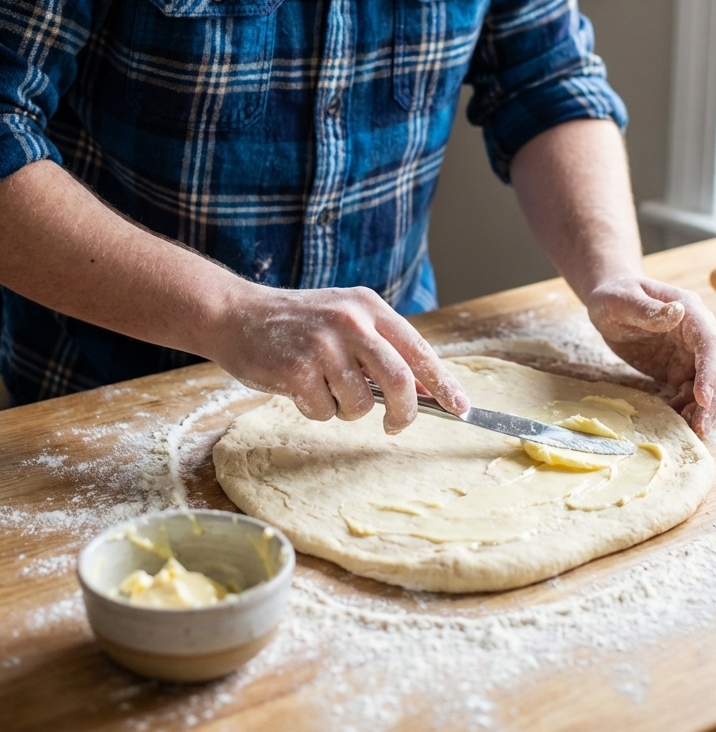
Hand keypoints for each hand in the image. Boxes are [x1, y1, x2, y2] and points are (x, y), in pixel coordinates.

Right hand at [211, 282, 469, 433]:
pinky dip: (317, 411)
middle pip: (401, 381)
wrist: (237, 315)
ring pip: (361, 404)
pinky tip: (299, 387)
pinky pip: (325, 412)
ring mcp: (324, 345)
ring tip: (324, 389)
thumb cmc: (297, 324)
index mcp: (369, 307)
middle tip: (395, 424)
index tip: (462, 408)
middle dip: (405, 413)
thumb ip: (381, 348)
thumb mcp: (344, 319)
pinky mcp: (298, 370)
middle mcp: (351, 321)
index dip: (444, 384)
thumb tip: (424, 391)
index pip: (419, 351)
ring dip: (346, 410)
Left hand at [586, 277, 715, 436]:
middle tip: (701, 426)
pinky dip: (692, 409)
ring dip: (709, 408)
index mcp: (691, 312)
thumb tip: (677, 312)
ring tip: (693, 429)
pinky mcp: (683, 369)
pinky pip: (696, 393)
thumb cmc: (614, 296)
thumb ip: (646, 309)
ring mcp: (694, 353)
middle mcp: (700, 333)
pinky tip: (679, 419)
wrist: (610, 304)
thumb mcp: (622, 301)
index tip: (703, 398)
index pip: (710, 344)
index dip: (711, 373)